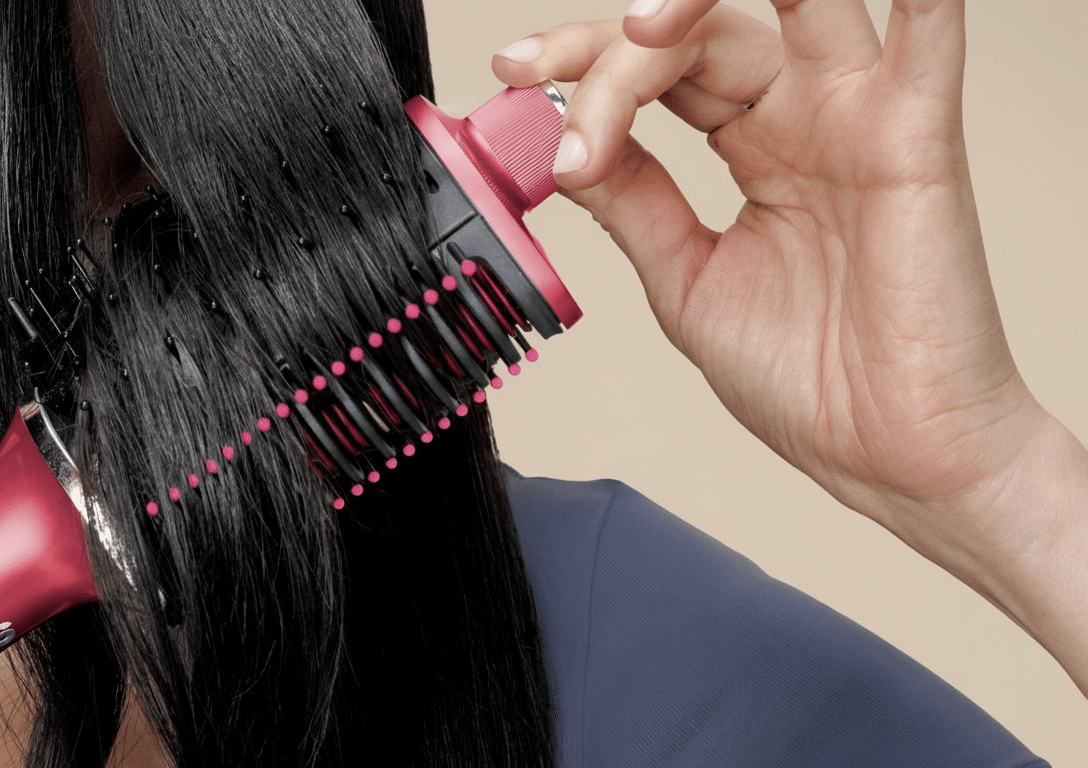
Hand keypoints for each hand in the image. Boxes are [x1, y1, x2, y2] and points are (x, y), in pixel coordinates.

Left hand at [495, 0, 1087, 694]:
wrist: (888, 459)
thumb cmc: (810, 382)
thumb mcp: (686, 281)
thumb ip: (634, 204)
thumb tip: (562, 145)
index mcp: (755, 147)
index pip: (660, 69)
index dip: (583, 66)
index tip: (512, 78)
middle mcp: (804, 117)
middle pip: (699, 32)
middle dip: (608, 48)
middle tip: (540, 77)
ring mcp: (857, 118)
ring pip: (792, 1)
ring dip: (701, 1)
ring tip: (636, 33)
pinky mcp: (915, 137)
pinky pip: (927, 32)